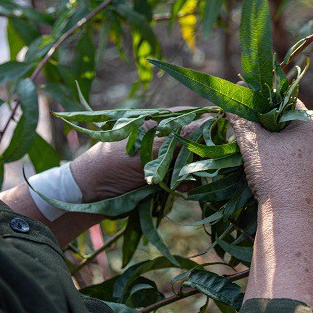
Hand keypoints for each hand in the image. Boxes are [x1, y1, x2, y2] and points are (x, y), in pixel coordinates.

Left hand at [69, 111, 204, 201]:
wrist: (88, 196)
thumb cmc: (112, 163)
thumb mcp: (147, 149)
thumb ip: (179, 137)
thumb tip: (210, 121)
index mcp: (155, 122)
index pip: (189, 116)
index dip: (207, 123)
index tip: (224, 132)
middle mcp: (160, 138)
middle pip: (193, 140)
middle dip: (203, 151)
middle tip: (213, 160)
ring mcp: (161, 159)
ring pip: (189, 161)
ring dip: (195, 170)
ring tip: (197, 177)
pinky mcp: (160, 178)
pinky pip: (182, 179)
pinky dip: (186, 183)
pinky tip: (186, 188)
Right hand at [230, 102, 312, 312]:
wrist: (296, 225)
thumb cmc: (275, 179)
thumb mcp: (252, 145)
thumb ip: (241, 120)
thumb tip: (230, 104)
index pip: (287, 103)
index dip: (263, 104)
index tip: (246, 113)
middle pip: (295, 127)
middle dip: (273, 130)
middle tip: (250, 139)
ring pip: (302, 149)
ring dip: (282, 152)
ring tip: (261, 164)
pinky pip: (308, 170)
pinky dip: (292, 171)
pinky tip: (277, 182)